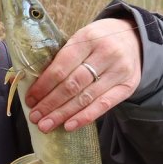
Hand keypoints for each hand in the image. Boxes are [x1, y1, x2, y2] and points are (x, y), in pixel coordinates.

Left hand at [25, 17, 141, 132]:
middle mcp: (105, 54)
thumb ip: (61, 58)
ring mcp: (119, 70)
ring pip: (86, 97)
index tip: (29, 99)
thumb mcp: (79, 39)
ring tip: (46, 125)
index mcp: (87, 38)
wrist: (133, 37)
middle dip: (50, 103)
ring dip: (63, 114)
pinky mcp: (128, 85)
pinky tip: (69, 125)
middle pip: (72, 84)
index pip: (61, 66)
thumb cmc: (96, 41)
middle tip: (35, 117)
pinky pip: (104, 105)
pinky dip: (85, 117)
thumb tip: (29, 82)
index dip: (44, 85)